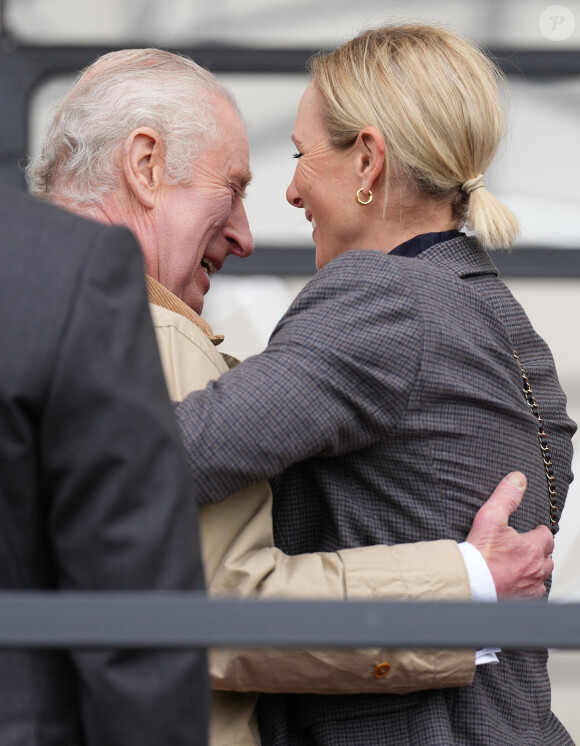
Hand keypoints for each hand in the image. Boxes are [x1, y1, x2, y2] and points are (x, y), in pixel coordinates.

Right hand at [466, 472, 553, 598]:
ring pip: (541, 575)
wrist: (470, 582)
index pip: (546, 536)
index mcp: (532, 548)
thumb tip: (517, 479)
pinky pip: (533, 592)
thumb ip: (505, 497)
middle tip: (523, 546)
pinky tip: (516, 582)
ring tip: (520, 563)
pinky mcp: (523, 599)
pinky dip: (528, 586)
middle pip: (547, 556)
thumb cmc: (479, 554)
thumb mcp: (490, 517)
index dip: (537, 532)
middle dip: (538, 551)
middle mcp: (536, 568)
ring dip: (535, 569)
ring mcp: (531, 586)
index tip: (530, 531)